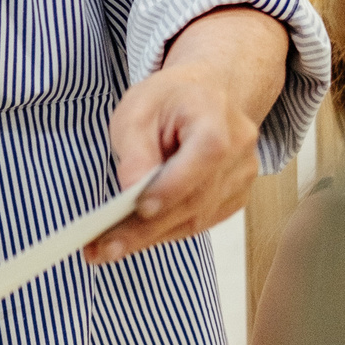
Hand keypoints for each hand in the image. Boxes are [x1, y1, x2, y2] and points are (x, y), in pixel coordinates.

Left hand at [93, 6, 289, 264]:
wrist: (208, 95)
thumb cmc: (171, 99)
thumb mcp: (139, 108)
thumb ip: (136, 149)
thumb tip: (131, 190)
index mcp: (219, 120)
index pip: (205, 157)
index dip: (172, 187)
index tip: (138, 208)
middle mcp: (240, 154)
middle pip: (196, 199)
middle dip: (146, 228)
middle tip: (103, 247)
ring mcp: (241, 180)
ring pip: (195, 219)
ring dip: (150, 237)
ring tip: (106, 248)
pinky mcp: (233, 199)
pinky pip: (198, 223)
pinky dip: (164, 232)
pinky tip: (132, 238)